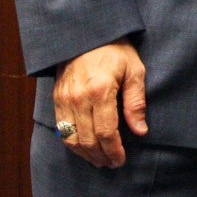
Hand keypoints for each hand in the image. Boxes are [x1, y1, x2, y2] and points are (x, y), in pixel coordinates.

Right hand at [52, 39, 147, 167]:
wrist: (87, 32)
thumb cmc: (115, 50)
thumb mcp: (134, 70)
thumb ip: (136, 102)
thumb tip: (140, 130)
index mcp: (101, 90)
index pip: (106, 132)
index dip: (114, 151)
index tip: (121, 160)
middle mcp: (79, 96)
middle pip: (88, 139)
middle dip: (101, 156)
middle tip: (112, 163)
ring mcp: (65, 97)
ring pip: (71, 138)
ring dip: (85, 154)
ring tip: (99, 159)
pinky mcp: (57, 97)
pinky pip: (61, 128)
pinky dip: (72, 142)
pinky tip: (84, 146)